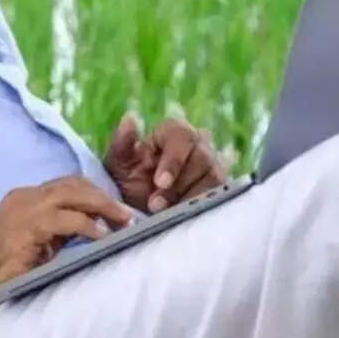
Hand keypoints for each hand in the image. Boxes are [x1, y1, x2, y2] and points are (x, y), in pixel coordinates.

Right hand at [0, 176, 133, 326]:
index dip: (93, 192)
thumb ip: (60, 227)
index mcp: (24, 197)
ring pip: (72, 194)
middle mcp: (24, 196)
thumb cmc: (7, 270)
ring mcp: (24, 207)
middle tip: (127, 214)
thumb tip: (94, 223)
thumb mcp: (39, 241)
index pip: (66, 184)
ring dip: (102, 206)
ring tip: (122, 221)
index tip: (115, 207)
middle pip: (72, 184)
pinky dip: (88, 225)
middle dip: (103, 196)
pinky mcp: (28, 225)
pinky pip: (66, 219)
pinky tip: (102, 235)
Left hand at [103, 113, 227, 214]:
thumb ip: (121, 142)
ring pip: (212, 178)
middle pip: (201, 157)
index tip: (159, 182)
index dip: (173, 160)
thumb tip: (130, 118)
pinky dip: (200, 208)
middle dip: (178, 185)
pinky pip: (219, 197)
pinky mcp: (220, 189)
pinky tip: (183, 218)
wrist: (141, 212)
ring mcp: (212, 167)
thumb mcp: (118, 165)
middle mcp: (198, 144)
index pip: (181, 135)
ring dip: (188, 198)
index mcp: (173, 132)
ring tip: (165, 214)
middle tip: (156, 205)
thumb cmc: (129, 181)